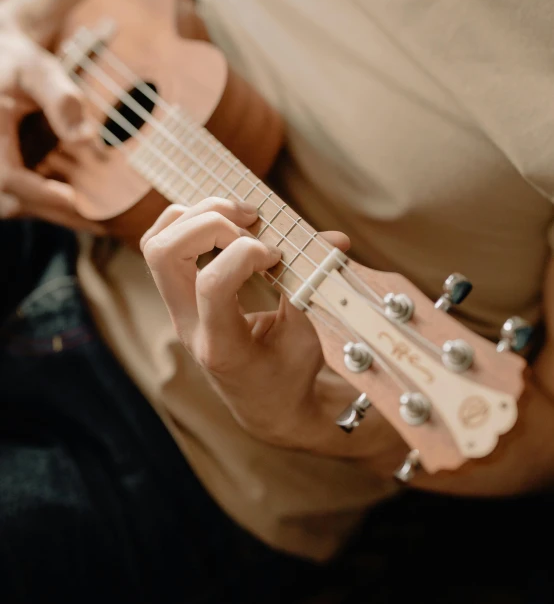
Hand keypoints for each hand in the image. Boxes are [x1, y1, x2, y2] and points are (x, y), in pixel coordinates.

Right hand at [0, 6, 99, 230]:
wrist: (1, 61)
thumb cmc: (21, 64)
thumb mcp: (42, 72)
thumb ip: (62, 102)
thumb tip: (85, 139)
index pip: (7, 177)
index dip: (41, 194)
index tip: (76, 202)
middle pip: (8, 201)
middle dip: (52, 213)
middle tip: (98, 223)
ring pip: (9, 206)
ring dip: (49, 214)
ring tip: (93, 220)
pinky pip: (14, 200)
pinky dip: (44, 205)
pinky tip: (77, 208)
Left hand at [141, 197, 355, 447]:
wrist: (264, 405)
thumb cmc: (289, 376)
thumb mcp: (306, 338)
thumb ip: (312, 285)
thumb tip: (336, 239)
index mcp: (222, 346)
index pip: (212, 285)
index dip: (245, 254)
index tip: (277, 256)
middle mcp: (188, 325)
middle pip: (165, 255)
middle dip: (210, 222)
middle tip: (253, 222)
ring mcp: (176, 310)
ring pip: (155, 244)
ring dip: (196, 215)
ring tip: (240, 216)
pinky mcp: (177, 296)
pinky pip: (159, 244)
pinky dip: (188, 220)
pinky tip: (225, 223)